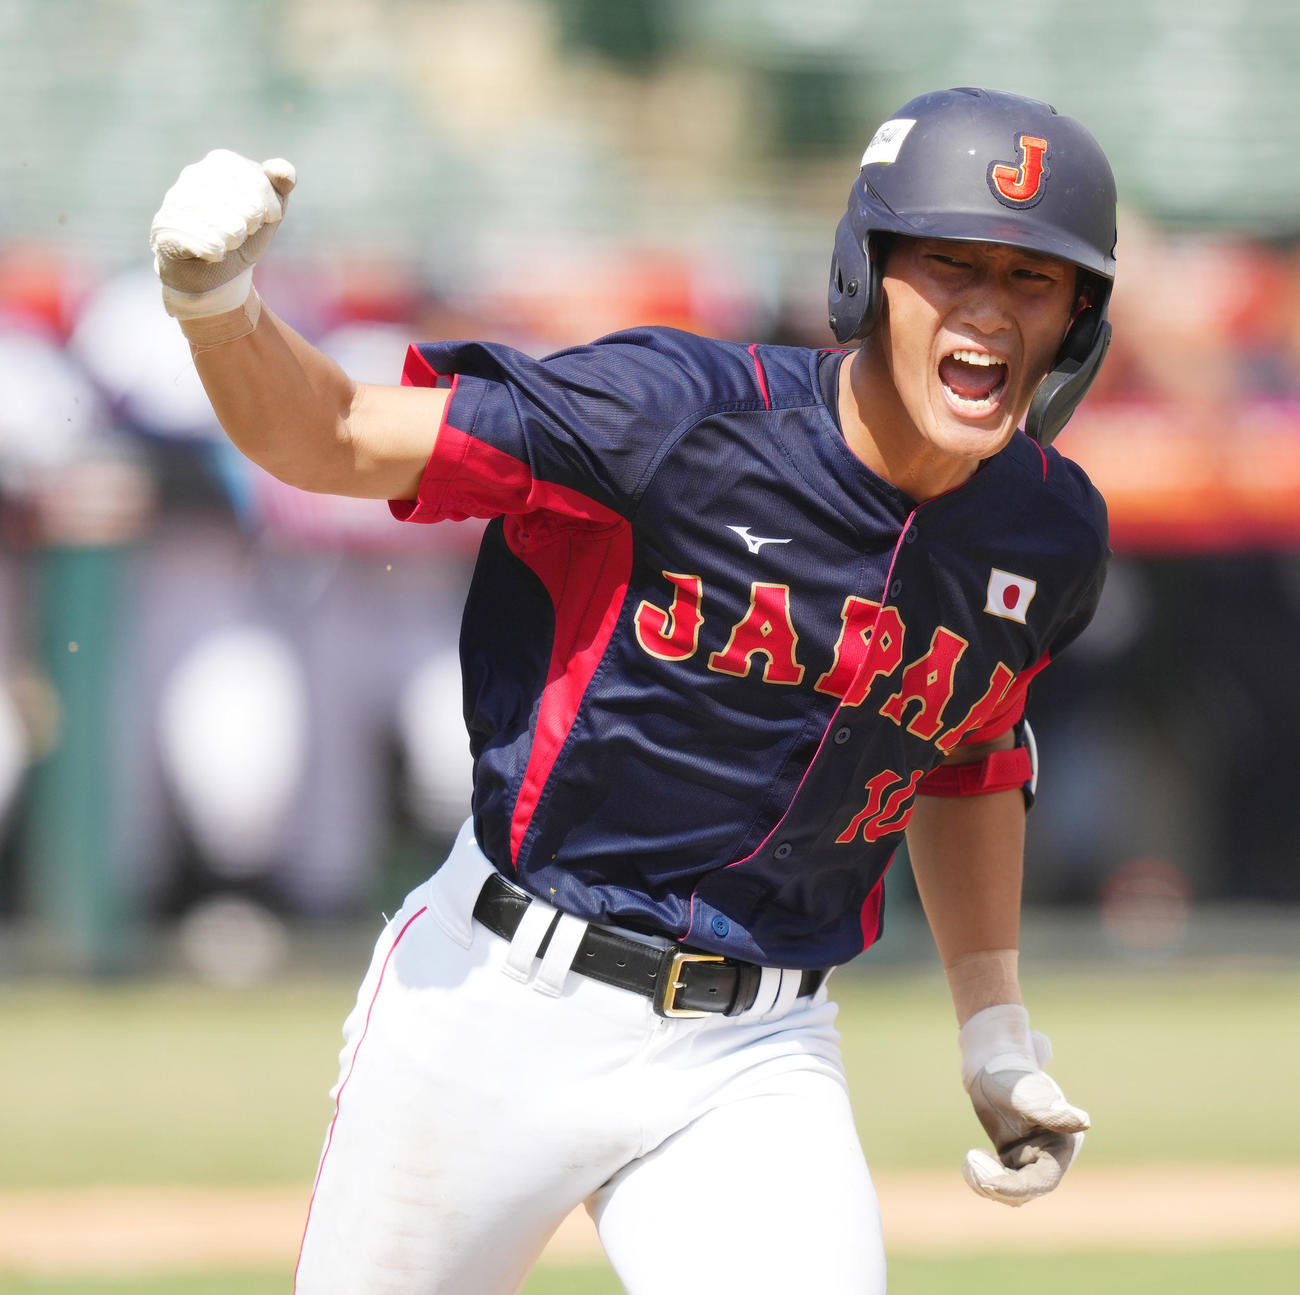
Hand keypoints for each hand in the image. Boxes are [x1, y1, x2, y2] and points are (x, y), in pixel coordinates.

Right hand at [150, 150, 295, 317]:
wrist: (208, 267)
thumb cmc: (241, 232)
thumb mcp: (267, 208)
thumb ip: (279, 185)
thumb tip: (283, 172)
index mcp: (221, 163)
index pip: (258, 182)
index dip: (269, 209)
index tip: (262, 219)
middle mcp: (194, 175)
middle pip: (247, 207)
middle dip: (250, 226)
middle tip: (241, 232)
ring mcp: (176, 200)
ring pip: (228, 226)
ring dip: (234, 241)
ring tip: (228, 241)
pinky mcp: (165, 228)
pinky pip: (204, 242)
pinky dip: (216, 253)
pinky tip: (216, 253)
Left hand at [958, 1004, 1089, 1206]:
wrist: (994, 1061)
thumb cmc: (1013, 1074)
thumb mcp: (1027, 1094)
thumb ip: (1050, 1111)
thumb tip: (1083, 1121)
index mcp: (1062, 1145)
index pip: (1042, 1182)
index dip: (1015, 1188)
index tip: (988, 1184)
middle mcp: (1049, 1157)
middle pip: (1025, 1191)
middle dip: (997, 1185)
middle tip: (971, 1161)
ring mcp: (1030, 1160)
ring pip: (1010, 1191)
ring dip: (987, 1183)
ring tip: (970, 1160)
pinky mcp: (1012, 1159)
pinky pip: (998, 1180)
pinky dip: (983, 1176)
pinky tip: (971, 1157)